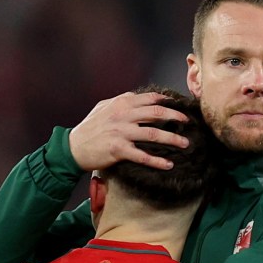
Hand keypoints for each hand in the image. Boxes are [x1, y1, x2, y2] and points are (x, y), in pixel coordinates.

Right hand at [69, 91, 188, 170]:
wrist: (74, 147)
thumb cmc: (89, 128)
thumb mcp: (104, 107)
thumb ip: (121, 102)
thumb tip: (137, 97)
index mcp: (122, 103)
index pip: (150, 99)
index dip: (168, 102)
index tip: (179, 107)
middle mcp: (124, 115)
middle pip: (157, 114)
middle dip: (176, 117)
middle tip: (188, 123)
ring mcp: (122, 132)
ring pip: (154, 134)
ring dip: (172, 139)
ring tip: (185, 144)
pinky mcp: (119, 150)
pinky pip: (143, 156)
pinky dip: (157, 161)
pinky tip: (168, 165)